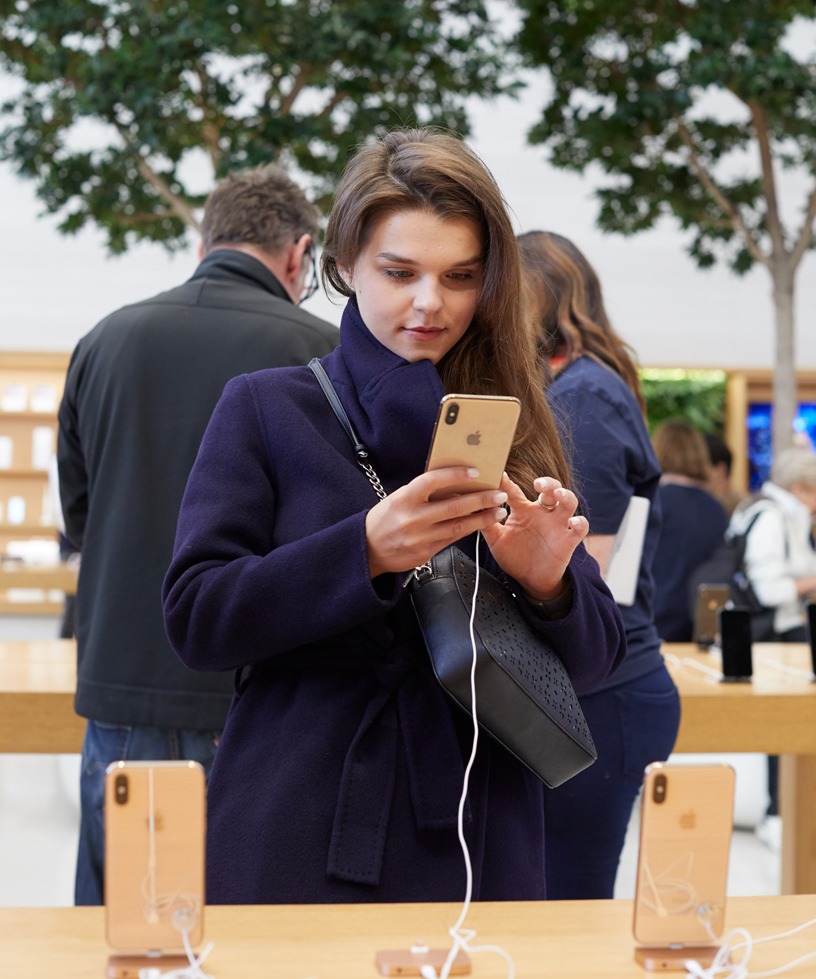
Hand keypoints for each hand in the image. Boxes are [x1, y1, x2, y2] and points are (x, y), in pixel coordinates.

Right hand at [365, 467, 507, 577]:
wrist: (367, 549)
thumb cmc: (385, 519)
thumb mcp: (398, 498)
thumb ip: (422, 492)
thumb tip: (454, 480)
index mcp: (403, 499)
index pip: (432, 481)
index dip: (455, 475)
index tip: (475, 472)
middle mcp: (412, 518)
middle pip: (453, 506)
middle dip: (481, 499)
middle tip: (499, 494)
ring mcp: (419, 538)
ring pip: (458, 526)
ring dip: (482, 518)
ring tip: (498, 510)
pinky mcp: (425, 553)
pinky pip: (452, 539)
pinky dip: (469, 530)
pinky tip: (481, 523)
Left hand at [481, 475, 588, 600]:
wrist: (531, 581)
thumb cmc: (515, 557)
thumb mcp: (497, 541)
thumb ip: (487, 524)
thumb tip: (472, 506)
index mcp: (523, 510)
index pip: (515, 491)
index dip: (506, 482)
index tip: (499, 475)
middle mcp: (542, 513)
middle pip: (550, 488)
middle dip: (547, 482)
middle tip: (538, 484)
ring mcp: (557, 524)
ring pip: (568, 501)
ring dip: (565, 495)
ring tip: (558, 494)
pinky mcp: (568, 540)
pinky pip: (581, 527)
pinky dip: (579, 522)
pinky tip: (572, 522)